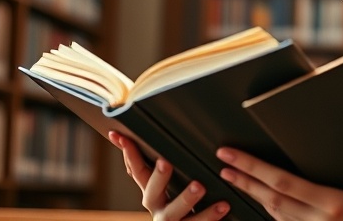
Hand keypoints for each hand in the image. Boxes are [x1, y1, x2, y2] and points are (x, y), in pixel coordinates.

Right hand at [110, 131, 230, 220]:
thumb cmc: (186, 210)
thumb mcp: (175, 190)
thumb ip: (171, 171)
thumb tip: (173, 130)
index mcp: (154, 196)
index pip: (137, 172)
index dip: (129, 154)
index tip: (119, 135)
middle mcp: (159, 210)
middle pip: (151, 194)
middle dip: (158, 177)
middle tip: (165, 162)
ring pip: (174, 213)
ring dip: (186, 198)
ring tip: (200, 186)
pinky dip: (211, 216)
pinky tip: (223, 205)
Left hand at [216, 145, 342, 220]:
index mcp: (334, 205)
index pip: (284, 183)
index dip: (254, 169)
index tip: (234, 158)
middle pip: (270, 197)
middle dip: (244, 179)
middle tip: (224, 163)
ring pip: (273, 214)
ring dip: (252, 195)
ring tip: (234, 178)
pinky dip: (269, 212)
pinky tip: (260, 200)